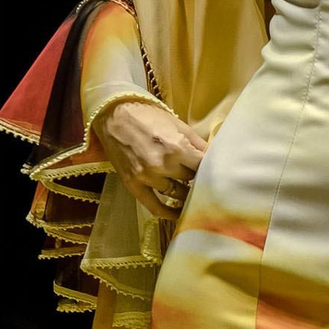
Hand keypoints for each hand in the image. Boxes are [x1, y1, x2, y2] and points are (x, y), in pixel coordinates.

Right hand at [93, 98, 206, 219]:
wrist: (114, 114)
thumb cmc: (148, 116)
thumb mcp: (178, 124)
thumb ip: (198, 143)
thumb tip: (215, 157)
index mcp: (177, 147)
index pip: (203, 167)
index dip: (209, 168)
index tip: (213, 169)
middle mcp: (162, 165)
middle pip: (190, 179)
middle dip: (195, 176)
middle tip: (200, 175)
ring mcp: (147, 177)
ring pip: (176, 192)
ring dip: (184, 191)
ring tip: (191, 189)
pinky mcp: (133, 185)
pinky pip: (154, 206)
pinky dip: (168, 213)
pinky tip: (178, 214)